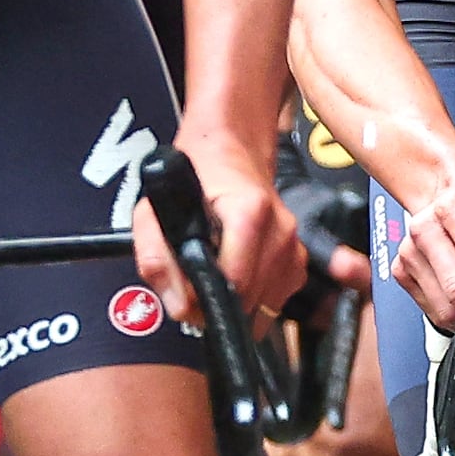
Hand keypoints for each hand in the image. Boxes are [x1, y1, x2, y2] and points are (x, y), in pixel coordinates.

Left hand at [134, 132, 302, 331]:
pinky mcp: (298, 259)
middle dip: (218, 305)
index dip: (204, 300)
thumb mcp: (156, 209)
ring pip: (263, 306)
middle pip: (250, 299)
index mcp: (250, 213)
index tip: (185, 296)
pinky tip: (236, 275)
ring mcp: (294, 246)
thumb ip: (157, 258)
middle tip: (192, 289)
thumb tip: (179, 305)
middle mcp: (281, 231)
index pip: (234, 282)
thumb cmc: (196, 174)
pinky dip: (253, 297)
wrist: (231, 149)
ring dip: (236, 303)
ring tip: (214, 276)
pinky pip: (275, 299)